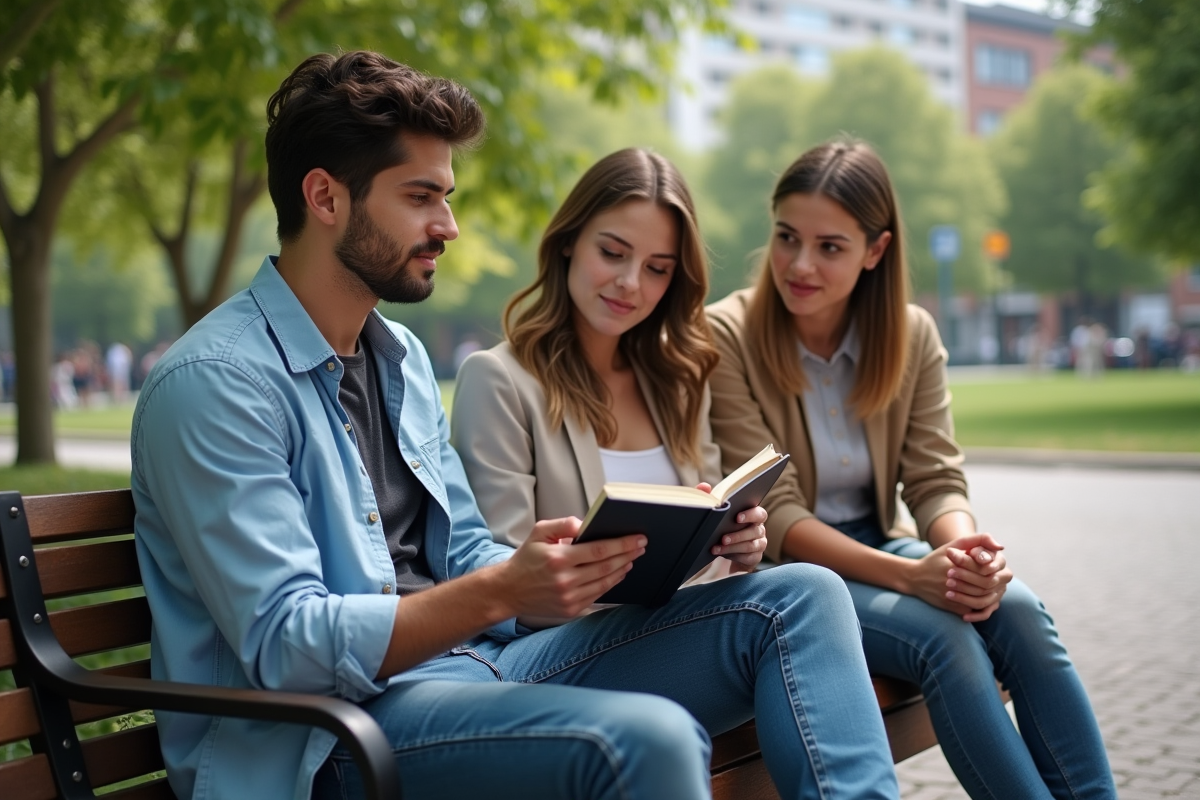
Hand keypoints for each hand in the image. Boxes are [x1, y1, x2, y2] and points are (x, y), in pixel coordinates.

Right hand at [500, 517, 644, 618]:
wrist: (509, 591)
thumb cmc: (526, 559)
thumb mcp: (539, 532)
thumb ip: (564, 524)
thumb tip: (587, 524)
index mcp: (558, 558)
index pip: (599, 550)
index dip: (622, 544)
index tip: (638, 538)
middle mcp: (565, 580)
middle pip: (607, 567)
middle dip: (628, 554)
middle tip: (641, 546)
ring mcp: (569, 597)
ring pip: (605, 582)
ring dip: (622, 569)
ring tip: (632, 558)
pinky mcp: (571, 609)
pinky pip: (598, 595)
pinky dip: (611, 583)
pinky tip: (617, 573)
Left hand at [712, 504, 767, 572]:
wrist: (732, 550)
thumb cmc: (728, 528)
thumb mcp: (726, 519)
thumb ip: (720, 507)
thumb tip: (708, 494)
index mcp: (756, 517)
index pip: (759, 514)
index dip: (750, 515)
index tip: (737, 518)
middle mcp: (760, 530)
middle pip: (753, 531)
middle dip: (737, 535)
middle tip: (723, 538)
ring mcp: (760, 544)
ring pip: (749, 546)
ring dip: (732, 547)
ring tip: (718, 548)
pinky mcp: (756, 557)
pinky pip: (747, 557)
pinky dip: (733, 556)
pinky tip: (722, 554)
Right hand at [901, 533, 1008, 620]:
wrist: (915, 578)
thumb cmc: (938, 559)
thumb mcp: (954, 545)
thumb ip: (978, 540)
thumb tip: (1000, 547)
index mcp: (956, 564)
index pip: (985, 568)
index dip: (992, 568)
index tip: (992, 567)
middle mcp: (954, 581)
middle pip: (986, 585)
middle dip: (994, 582)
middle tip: (996, 579)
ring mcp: (953, 597)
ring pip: (983, 599)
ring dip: (989, 594)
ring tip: (990, 588)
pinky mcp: (953, 608)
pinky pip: (975, 609)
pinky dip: (981, 604)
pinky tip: (980, 596)